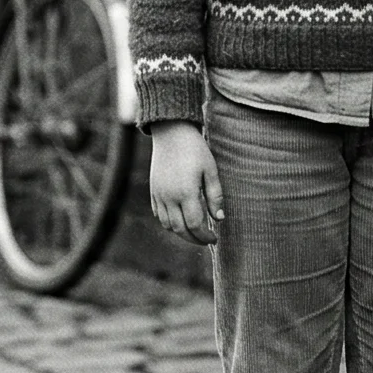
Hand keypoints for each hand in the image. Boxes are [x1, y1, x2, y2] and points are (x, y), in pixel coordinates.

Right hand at [147, 122, 223, 244]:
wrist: (171, 132)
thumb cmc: (195, 149)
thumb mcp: (211, 170)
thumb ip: (215, 196)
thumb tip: (219, 218)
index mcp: (186, 192)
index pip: (195, 225)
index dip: (205, 236)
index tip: (215, 238)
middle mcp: (169, 197)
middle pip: (180, 230)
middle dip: (194, 239)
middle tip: (207, 240)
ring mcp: (158, 195)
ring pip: (168, 225)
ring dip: (182, 232)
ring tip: (195, 231)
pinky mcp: (153, 191)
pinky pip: (159, 215)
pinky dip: (169, 223)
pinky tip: (181, 219)